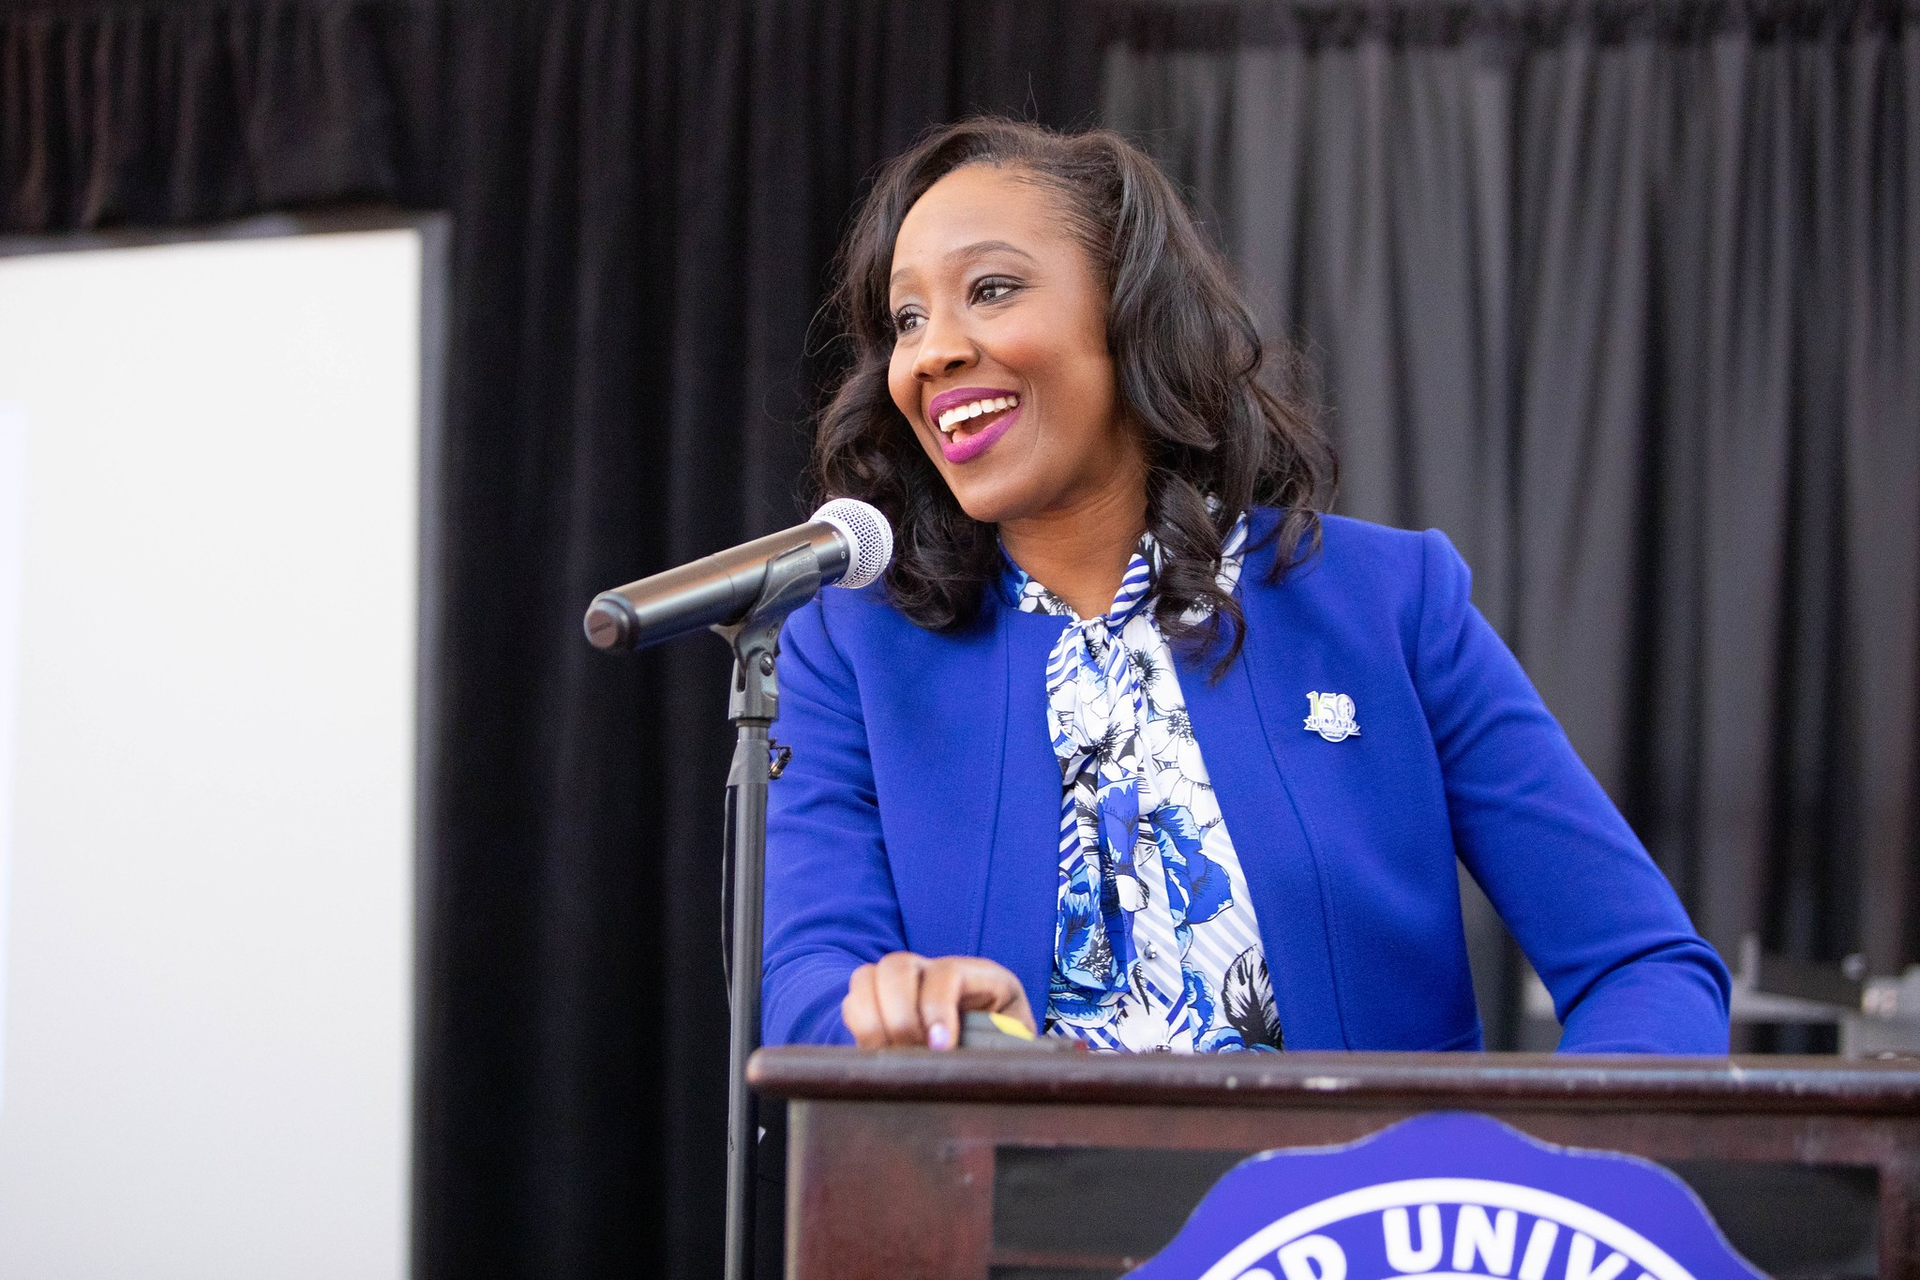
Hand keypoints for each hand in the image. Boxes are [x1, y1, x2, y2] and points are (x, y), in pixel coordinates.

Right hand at [841, 952, 1035, 1049]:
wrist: (995, 1057)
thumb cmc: (1008, 1053)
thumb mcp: (1016, 1046)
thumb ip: (1004, 1048)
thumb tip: (983, 1068)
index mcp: (978, 975)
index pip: (947, 973)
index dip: (938, 1008)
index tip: (940, 1048)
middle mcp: (935, 970)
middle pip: (896, 966)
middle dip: (899, 1016)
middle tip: (911, 1054)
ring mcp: (905, 984)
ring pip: (866, 978)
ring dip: (872, 1021)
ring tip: (892, 1057)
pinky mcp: (881, 1004)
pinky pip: (853, 1001)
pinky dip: (859, 1028)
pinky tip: (881, 1056)